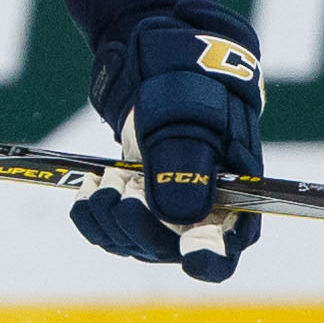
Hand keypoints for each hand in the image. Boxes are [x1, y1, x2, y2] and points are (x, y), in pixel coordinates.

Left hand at [70, 18, 263, 283]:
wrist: (159, 62)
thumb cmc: (190, 82)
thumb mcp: (188, 114)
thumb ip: (186, 165)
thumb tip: (180, 217)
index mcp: (233, 198)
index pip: (225, 250)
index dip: (211, 261)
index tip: (191, 257)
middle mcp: (201, 217)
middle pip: (166, 250)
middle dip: (136, 224)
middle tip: (120, 187)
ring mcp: (165, 216)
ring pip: (131, 243)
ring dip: (109, 214)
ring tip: (107, 177)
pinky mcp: (136, 208)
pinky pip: (107, 231)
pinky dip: (91, 213)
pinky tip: (89, 186)